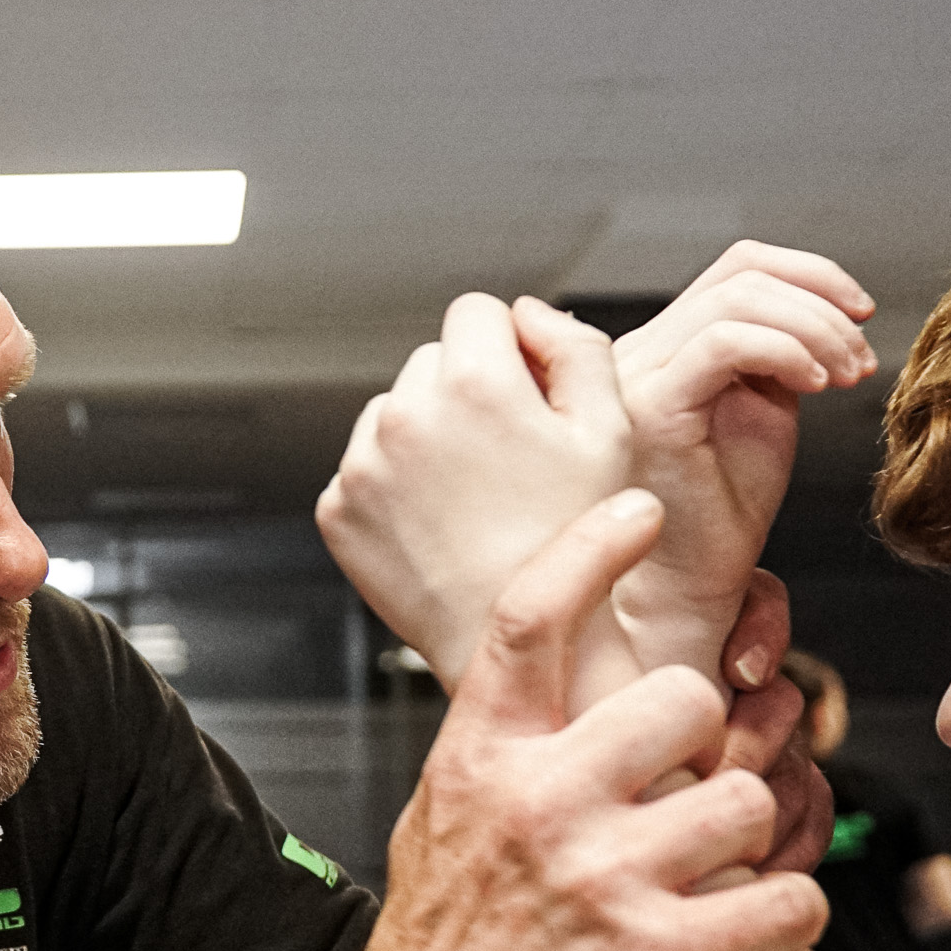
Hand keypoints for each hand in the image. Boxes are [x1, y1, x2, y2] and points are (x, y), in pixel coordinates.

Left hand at [317, 294, 632, 686]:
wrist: (527, 638)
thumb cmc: (576, 540)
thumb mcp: (612, 429)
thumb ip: (576, 345)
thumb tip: (527, 313)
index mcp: (472, 381)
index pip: (477, 312)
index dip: (511, 351)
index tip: (528, 400)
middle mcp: (404, 413)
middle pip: (433, 360)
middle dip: (466, 392)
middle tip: (507, 459)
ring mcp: (362, 465)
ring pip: (395, 414)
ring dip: (427, 438)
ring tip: (474, 498)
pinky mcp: (338, 511)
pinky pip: (365, 469)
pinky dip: (396, 488)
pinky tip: (441, 525)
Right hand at [330, 491, 828, 950]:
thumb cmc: (438, 950)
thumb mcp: (445, 818)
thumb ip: (504, 743)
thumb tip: (556, 667)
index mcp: (484, 759)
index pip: (534, 618)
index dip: (593, 549)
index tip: (641, 511)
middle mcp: (542, 805)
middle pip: (683, 697)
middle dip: (709, 737)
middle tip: (693, 782)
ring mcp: (604, 883)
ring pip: (746, 798)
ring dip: (750, 834)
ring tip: (718, 870)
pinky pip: (785, 900)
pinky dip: (786, 912)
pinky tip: (751, 926)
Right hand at [611, 243, 874, 678]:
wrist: (691, 588)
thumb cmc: (723, 515)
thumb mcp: (763, 412)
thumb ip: (779, 355)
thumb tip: (824, 312)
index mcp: (669, 345)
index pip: (738, 268)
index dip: (810, 274)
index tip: (860, 314)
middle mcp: (643, 349)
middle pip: (741, 272)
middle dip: (822, 300)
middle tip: (862, 355)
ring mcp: (639, 374)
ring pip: (737, 300)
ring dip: (815, 329)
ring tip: (848, 376)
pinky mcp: (651, 407)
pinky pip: (723, 344)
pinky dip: (786, 350)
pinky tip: (817, 384)